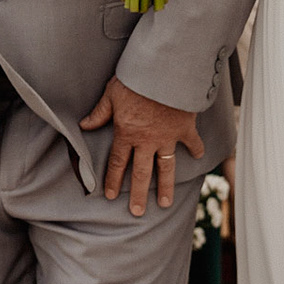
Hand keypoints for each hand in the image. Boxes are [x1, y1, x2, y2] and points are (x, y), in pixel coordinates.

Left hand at [80, 77, 203, 215]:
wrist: (164, 71)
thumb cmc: (135, 80)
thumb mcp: (111, 94)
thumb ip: (100, 113)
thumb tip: (84, 125)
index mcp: (126, 133)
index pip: (117, 162)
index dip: (112, 180)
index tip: (110, 196)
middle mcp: (146, 141)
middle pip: (140, 173)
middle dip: (137, 194)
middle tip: (137, 211)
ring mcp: (167, 137)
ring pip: (165, 168)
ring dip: (165, 186)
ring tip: (164, 203)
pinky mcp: (185, 128)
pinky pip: (192, 143)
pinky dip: (197, 150)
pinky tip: (199, 158)